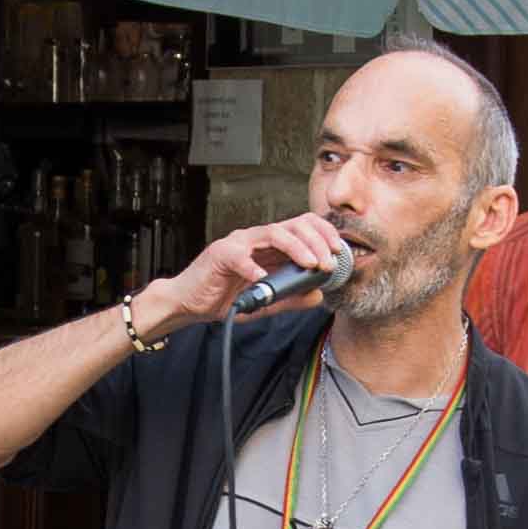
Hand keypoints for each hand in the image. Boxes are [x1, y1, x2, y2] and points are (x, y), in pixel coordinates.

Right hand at [136, 213, 354, 343]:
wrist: (189, 303)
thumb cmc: (223, 296)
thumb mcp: (265, 301)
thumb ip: (290, 297)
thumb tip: (318, 296)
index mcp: (269, 246)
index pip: (302, 227)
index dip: (323, 234)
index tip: (338, 251)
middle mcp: (256, 239)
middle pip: (293, 225)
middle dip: (317, 240)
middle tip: (329, 261)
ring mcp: (238, 243)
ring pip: (273, 233)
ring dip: (297, 248)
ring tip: (310, 264)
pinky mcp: (220, 254)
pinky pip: (240, 256)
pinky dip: (253, 267)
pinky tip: (263, 279)